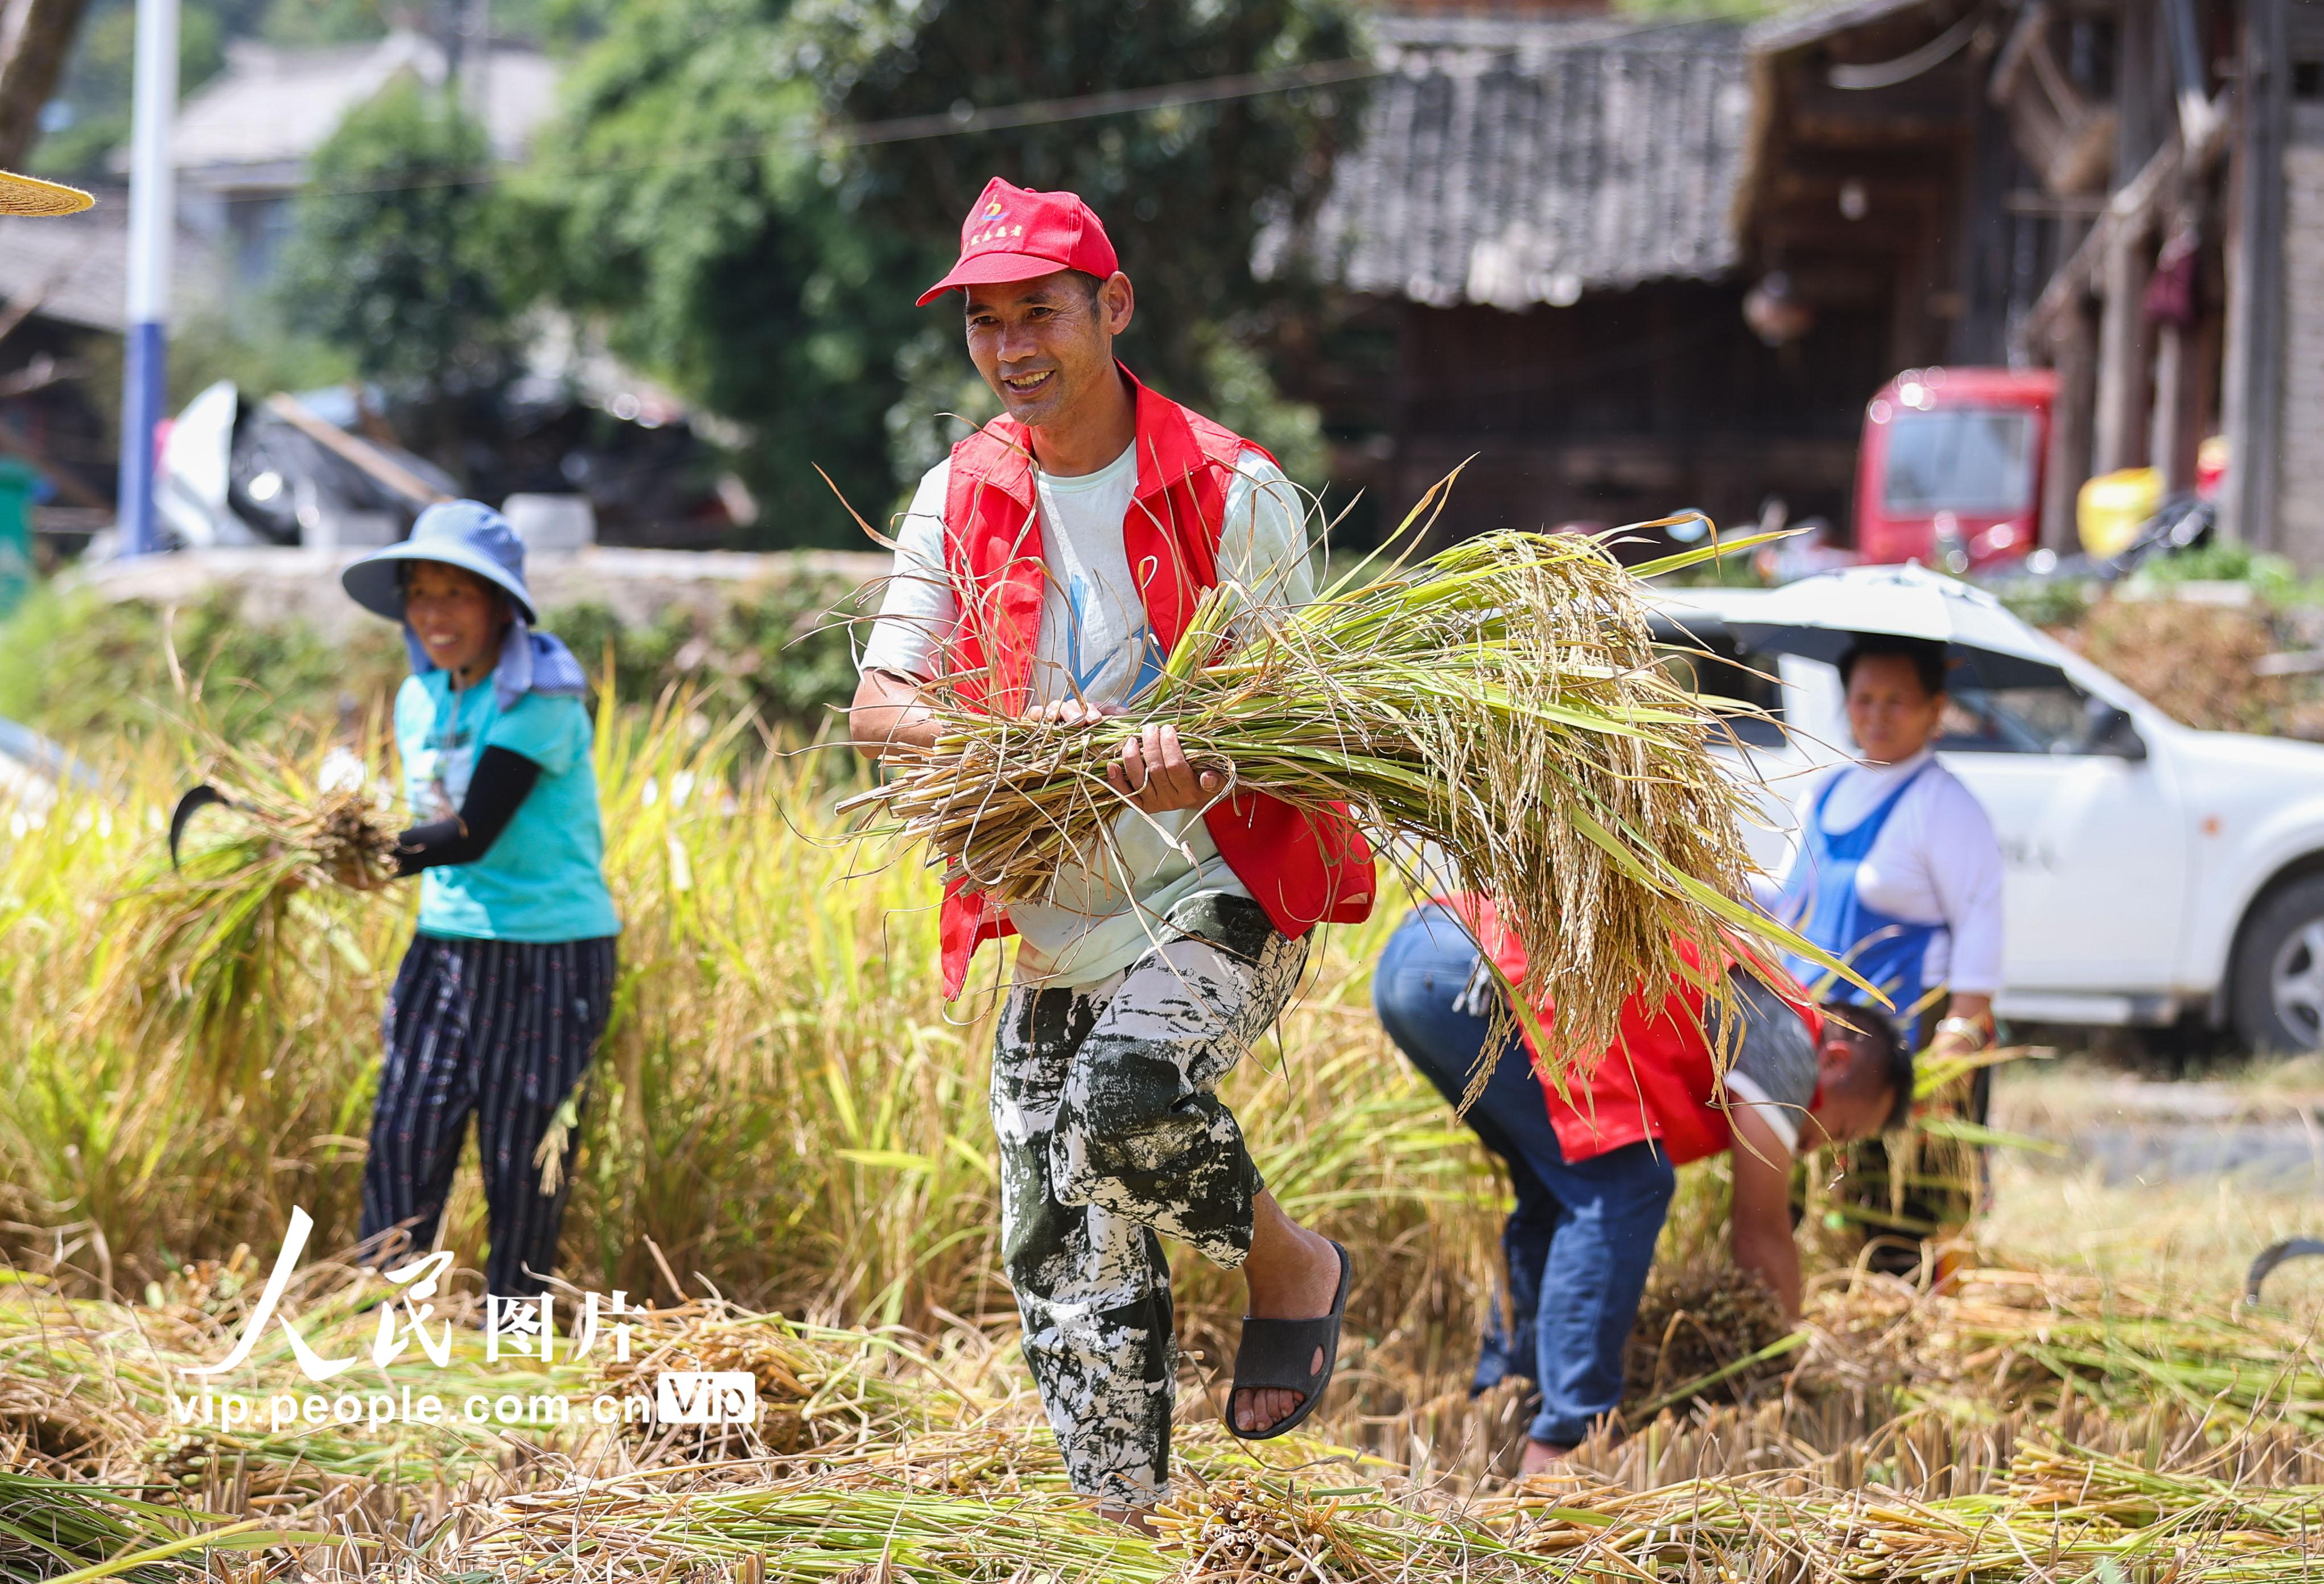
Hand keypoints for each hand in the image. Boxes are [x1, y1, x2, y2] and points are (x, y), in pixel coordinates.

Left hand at [1108, 720, 1225, 814]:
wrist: (1198, 798)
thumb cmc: (1206, 780)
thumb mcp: (1218, 778)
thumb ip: (1216, 778)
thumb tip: (1208, 778)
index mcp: (1190, 791)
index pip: (1176, 766)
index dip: (1169, 746)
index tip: (1168, 728)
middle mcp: (1172, 800)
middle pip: (1156, 770)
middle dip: (1151, 745)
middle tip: (1150, 728)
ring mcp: (1155, 804)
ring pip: (1139, 780)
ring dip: (1132, 757)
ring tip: (1132, 739)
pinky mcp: (1142, 806)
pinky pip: (1126, 795)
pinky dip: (1116, 781)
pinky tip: (1112, 765)